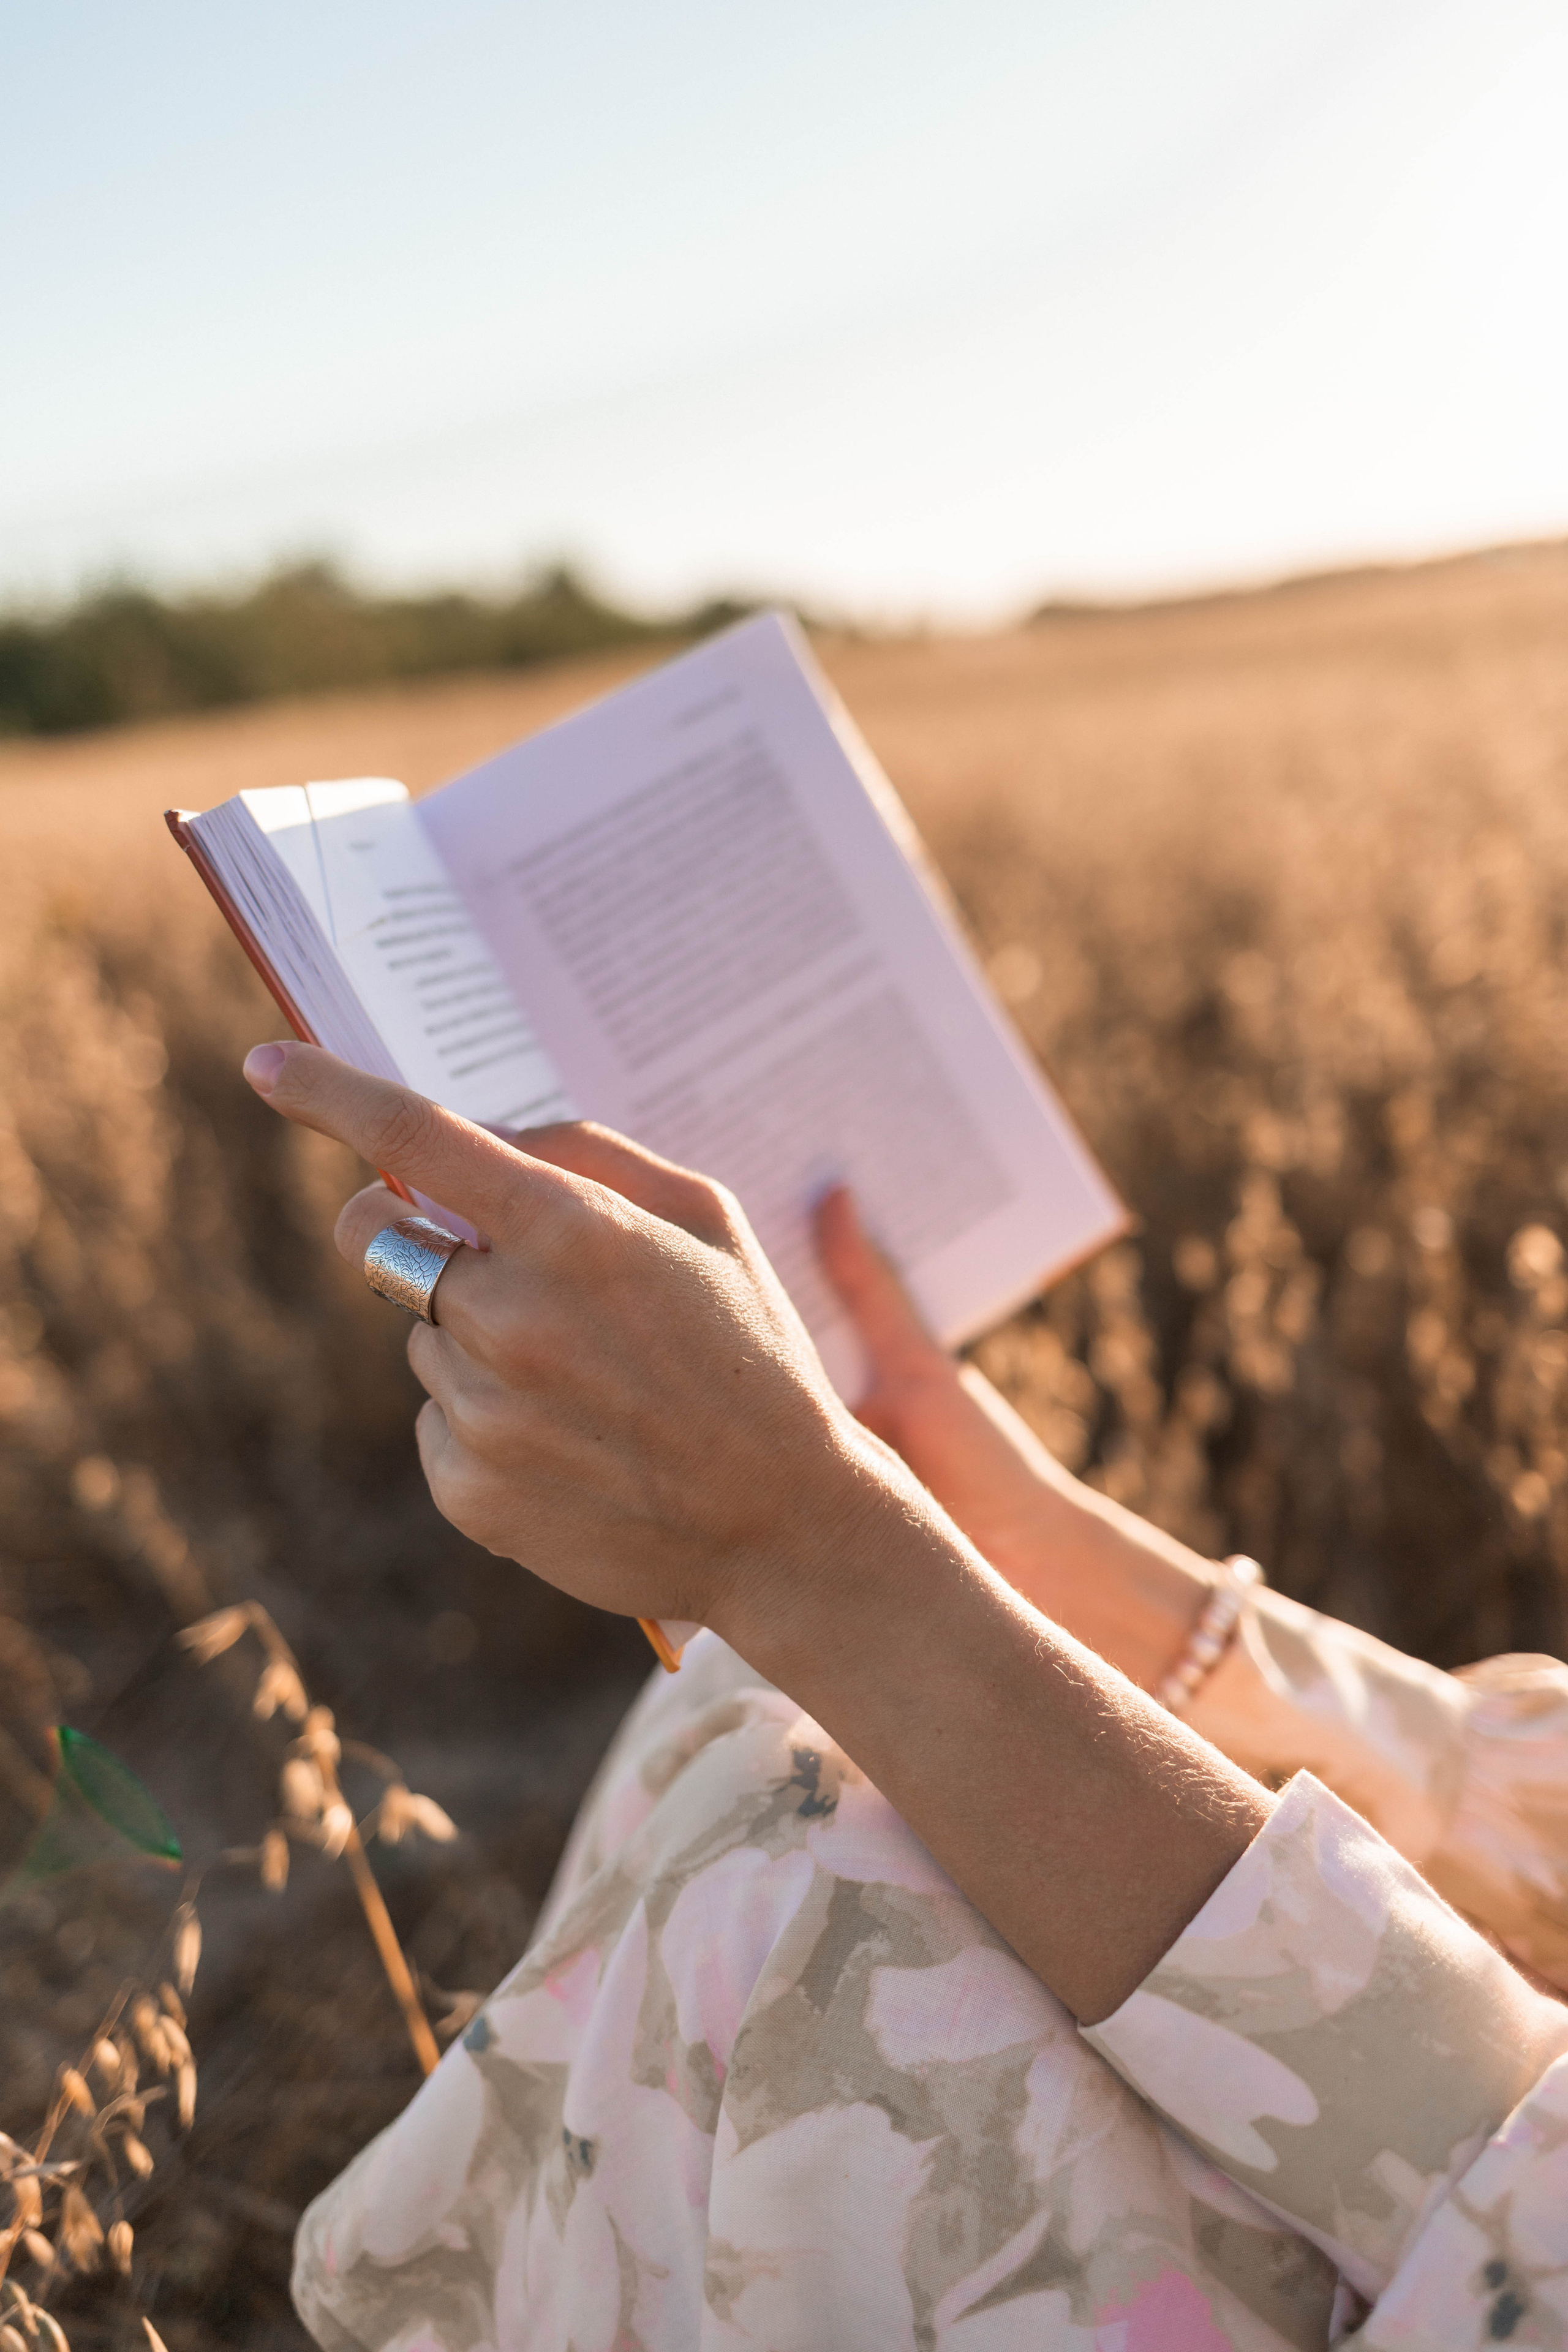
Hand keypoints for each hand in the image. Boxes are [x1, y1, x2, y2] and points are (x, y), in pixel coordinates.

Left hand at [245, 1043, 1270, 2024]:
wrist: (786, 1527)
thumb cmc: (752, 1354)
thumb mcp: (707, 1220)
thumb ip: (589, 1156)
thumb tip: (481, 1139)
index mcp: (572, 1233)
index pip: (415, 1139)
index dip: (327, 1093)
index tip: (268, 1065)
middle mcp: (508, 1317)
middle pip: (383, 1237)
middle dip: (410, 1229)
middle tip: (480, 1253)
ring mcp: (479, 1411)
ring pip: (421, 1333)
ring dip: (473, 1334)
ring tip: (586, 1382)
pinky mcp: (464, 1488)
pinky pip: (436, 1416)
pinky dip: (484, 1416)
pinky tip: (572, 1440)